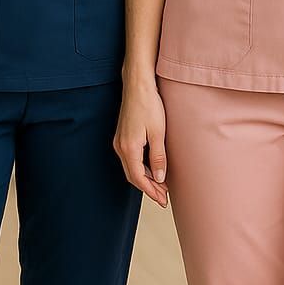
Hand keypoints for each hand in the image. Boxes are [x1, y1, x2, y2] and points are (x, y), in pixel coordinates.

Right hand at [114, 79, 168, 204]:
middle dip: (148, 188)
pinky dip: (142, 167)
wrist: (137, 85)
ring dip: (146, 178)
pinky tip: (153, 169)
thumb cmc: (149, 105)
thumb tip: (160, 178)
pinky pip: (131, 158)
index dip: (151, 191)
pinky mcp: (123, 136)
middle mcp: (120, 147)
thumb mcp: (158, 133)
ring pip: (132, 168)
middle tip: (163, 198)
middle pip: (133, 176)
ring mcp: (120, 141)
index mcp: (129, 148)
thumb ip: (158, 157)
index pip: (138, 178)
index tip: (162, 200)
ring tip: (161, 186)